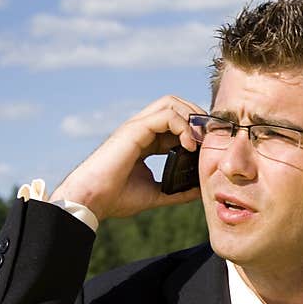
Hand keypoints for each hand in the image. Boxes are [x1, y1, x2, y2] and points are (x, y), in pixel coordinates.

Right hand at [49, 95, 204, 221]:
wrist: (92, 201)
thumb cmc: (115, 198)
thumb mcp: (155, 194)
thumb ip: (176, 191)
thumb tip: (198, 191)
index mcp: (145, 142)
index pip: (175, 123)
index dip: (195, 130)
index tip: (209, 147)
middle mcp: (141, 130)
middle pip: (175, 104)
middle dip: (197, 116)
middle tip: (210, 137)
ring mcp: (136, 127)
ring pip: (171, 103)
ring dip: (191, 117)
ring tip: (201, 140)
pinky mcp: (134, 130)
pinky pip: (165, 115)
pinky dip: (183, 127)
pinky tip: (190, 146)